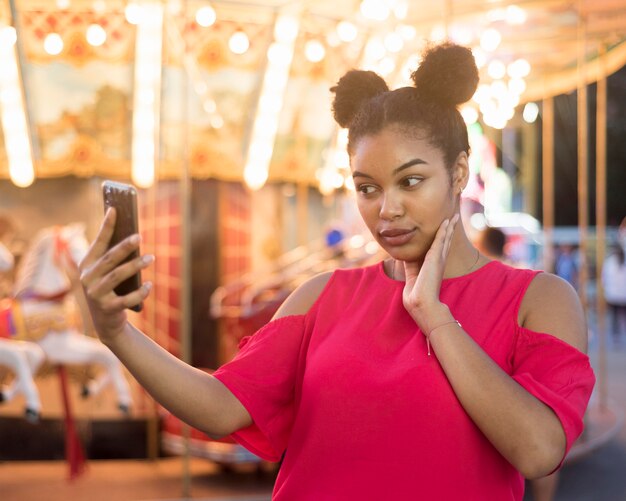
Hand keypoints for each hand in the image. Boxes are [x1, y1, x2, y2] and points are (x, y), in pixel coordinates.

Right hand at [78, 208, 152, 343]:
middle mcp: (87, 278)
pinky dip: (140, 292)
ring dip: (135, 266)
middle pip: (109, 259)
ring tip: (151, 258)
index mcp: (87, 265)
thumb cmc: (111, 290)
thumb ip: (116, 257)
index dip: (107, 226)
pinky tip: (149, 285)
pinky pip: (127, 299)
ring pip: (117, 276)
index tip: (115, 209)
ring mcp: (95, 294)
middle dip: (124, 246)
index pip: (98, 242)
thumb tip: (134, 236)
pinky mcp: (107, 309)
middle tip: (140, 236)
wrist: (107, 323)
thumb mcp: (109, 273)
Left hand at [401, 214, 458, 331]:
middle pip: (445, 242)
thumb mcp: (412, 275)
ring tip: (454, 217)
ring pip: (445, 239)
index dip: (442, 239)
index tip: (445, 230)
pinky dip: (444, 230)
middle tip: (454, 218)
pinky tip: (447, 222)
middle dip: (449, 230)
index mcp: (434, 267)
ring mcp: (438, 259)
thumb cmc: (416, 294)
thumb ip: (411, 265)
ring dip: (449, 227)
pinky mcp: (435, 258)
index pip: (438, 249)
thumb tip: (406, 256)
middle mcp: (438, 262)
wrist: (421, 303)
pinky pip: (440, 240)